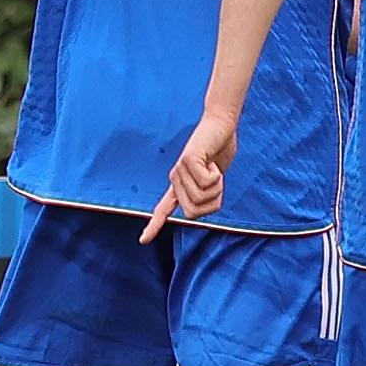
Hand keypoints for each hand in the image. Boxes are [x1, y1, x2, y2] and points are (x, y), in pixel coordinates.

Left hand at [144, 113, 237, 241]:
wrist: (221, 124)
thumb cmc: (220, 150)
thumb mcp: (216, 179)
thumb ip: (209, 194)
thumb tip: (201, 208)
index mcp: (179, 184)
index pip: (164, 208)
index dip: (155, 225)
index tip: (143, 240)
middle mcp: (175, 179)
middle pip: (194, 213)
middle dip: (213, 202)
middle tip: (216, 182)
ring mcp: (179, 170)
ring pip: (201, 199)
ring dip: (217, 187)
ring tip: (214, 169)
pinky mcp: (188, 161)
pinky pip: (207, 182)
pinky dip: (217, 175)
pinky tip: (213, 162)